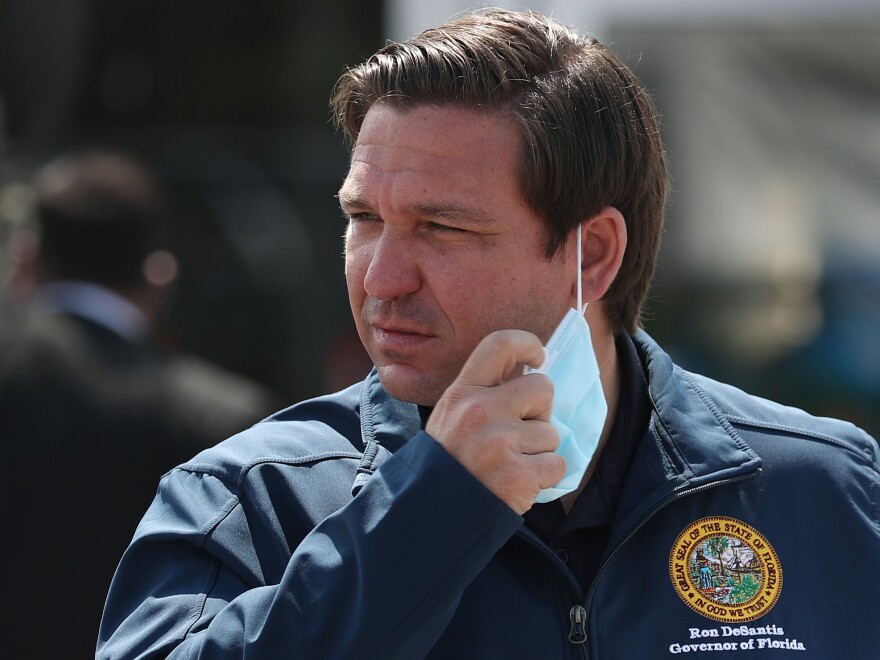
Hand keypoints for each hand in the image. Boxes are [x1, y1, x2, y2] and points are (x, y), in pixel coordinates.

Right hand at [425, 330, 564, 513]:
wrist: (436, 510)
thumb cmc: (451, 460)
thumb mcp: (452, 415)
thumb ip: (485, 393)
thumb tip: (530, 371)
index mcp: (463, 392)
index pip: (501, 344)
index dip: (528, 344)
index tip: (538, 357)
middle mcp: (480, 411)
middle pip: (542, 387)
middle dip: (541, 410)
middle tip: (520, 431)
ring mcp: (500, 443)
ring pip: (551, 432)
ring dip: (539, 449)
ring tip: (510, 462)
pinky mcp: (518, 475)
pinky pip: (556, 464)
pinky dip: (544, 475)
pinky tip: (518, 481)